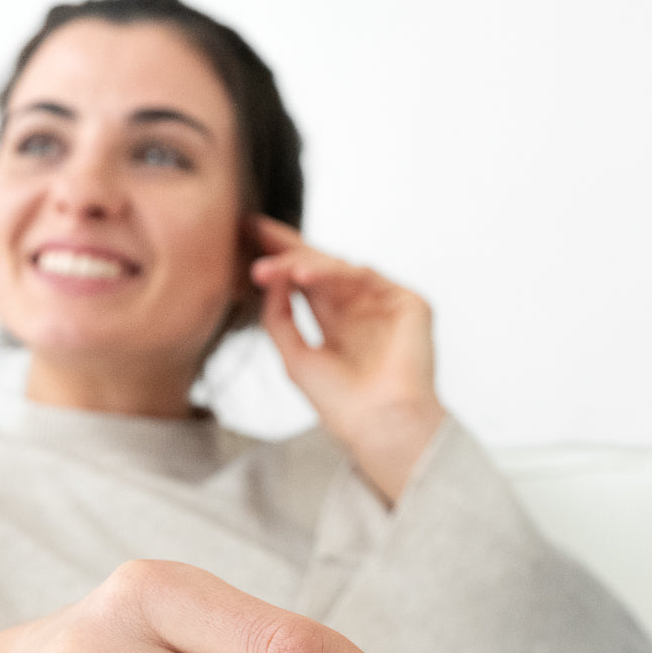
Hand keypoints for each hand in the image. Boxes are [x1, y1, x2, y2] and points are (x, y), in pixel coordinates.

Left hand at [250, 216, 445, 502]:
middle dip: (285, 246)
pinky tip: (303, 275)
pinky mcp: (407, 303)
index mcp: (336, 325)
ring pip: (338, 269)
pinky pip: (365, 275)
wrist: (377, 425)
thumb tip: (269, 276)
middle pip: (320, 266)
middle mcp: (360, 310)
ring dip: (301, 264)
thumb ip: (278, 317)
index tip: (244, 237)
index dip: (277, 259)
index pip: (304, 282)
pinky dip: (334, 272)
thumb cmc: (340, 405)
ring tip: (268, 269)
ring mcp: (384, 304)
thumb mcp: (294, 357)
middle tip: (251, 227)